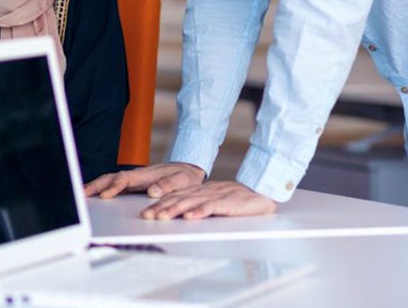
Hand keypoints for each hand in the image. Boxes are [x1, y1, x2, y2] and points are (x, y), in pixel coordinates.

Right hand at [84, 162, 204, 199]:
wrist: (187, 169)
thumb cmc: (185, 176)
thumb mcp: (182, 180)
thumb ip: (168, 185)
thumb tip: (152, 192)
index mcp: (145, 175)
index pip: (125, 179)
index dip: (114, 187)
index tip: (106, 196)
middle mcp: (135, 176)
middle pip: (110, 178)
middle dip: (95, 186)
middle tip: (81, 195)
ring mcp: (132, 180)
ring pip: (108, 180)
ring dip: (94, 187)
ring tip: (81, 196)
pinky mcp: (132, 184)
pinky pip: (112, 185)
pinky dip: (100, 189)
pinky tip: (94, 196)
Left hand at [139, 181, 275, 220]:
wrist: (260, 195)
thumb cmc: (236, 201)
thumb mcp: (212, 201)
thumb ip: (197, 205)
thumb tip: (179, 214)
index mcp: (199, 191)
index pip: (175, 197)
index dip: (160, 204)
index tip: (146, 213)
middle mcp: (204, 192)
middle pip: (178, 199)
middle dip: (161, 207)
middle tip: (147, 216)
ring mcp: (215, 196)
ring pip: (191, 202)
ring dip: (174, 209)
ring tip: (162, 216)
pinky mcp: (227, 202)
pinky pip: (211, 207)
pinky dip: (199, 212)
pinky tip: (189, 217)